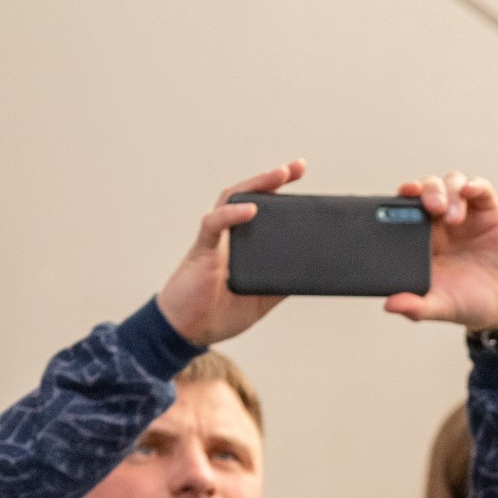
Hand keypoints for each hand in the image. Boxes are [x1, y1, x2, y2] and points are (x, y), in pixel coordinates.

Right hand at [155, 160, 304, 346]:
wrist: (188, 330)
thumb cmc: (218, 312)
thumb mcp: (261, 301)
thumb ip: (279, 284)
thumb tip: (310, 276)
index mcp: (243, 245)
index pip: (262, 210)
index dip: (278, 191)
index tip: (300, 175)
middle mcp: (229, 236)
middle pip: (248, 196)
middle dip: (271, 179)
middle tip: (296, 166)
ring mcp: (215, 240)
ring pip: (232, 201)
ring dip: (256, 185)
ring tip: (279, 175)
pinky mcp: (202, 250)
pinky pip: (215, 225)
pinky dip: (232, 214)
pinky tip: (249, 208)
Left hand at [383, 173, 497, 331]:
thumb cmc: (470, 303)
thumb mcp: (441, 307)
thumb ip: (416, 306)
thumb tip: (389, 305)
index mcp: (421, 240)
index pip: (404, 209)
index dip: (400, 200)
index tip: (399, 199)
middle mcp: (441, 222)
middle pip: (427, 189)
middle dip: (427, 191)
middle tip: (433, 207)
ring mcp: (465, 213)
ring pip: (450, 183)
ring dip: (449, 192)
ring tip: (454, 216)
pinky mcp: (489, 210)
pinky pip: (479, 187)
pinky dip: (473, 184)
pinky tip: (470, 191)